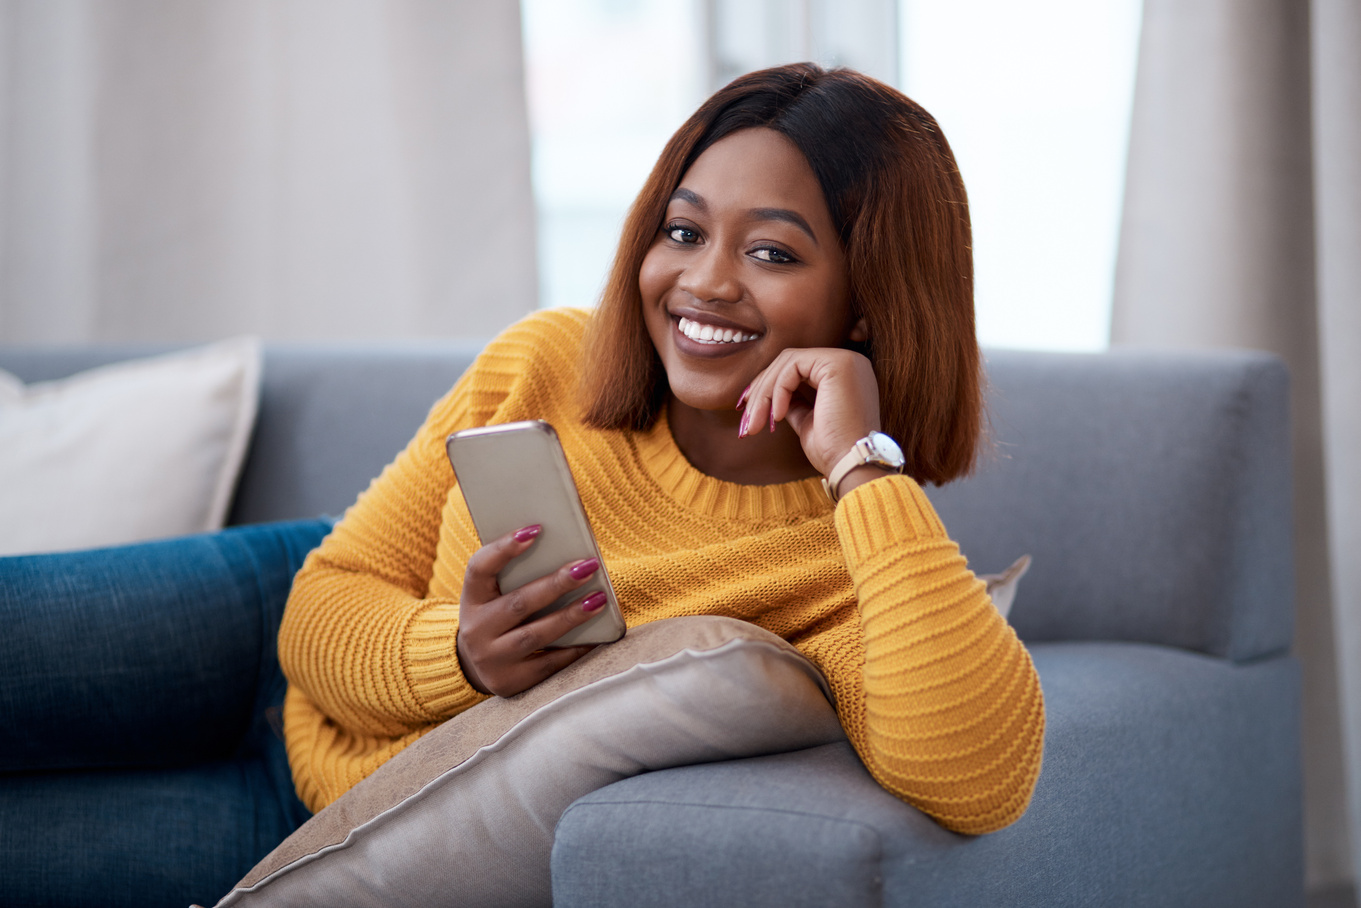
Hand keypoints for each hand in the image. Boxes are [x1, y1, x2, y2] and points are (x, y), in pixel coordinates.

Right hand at [456, 525, 604, 696]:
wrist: (476, 667)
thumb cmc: (497, 617)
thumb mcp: (494, 596)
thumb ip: (517, 576)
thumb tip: (567, 552)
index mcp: (471, 598)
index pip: (480, 568)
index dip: (505, 548)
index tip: (536, 529)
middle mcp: (476, 629)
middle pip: (518, 603)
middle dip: (557, 584)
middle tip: (588, 566)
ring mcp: (491, 659)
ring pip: (536, 634)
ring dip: (571, 616)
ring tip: (599, 599)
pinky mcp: (510, 682)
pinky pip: (548, 663)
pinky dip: (574, 648)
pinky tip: (595, 635)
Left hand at [737, 347, 881, 476]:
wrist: (852, 465)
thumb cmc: (834, 451)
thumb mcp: (808, 422)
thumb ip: (794, 404)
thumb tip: (772, 397)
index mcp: (844, 375)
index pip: (797, 368)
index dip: (768, 386)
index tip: (749, 410)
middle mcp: (848, 362)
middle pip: (789, 362)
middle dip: (761, 390)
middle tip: (746, 420)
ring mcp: (845, 360)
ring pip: (787, 362)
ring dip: (765, 393)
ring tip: (755, 423)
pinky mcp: (837, 364)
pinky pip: (793, 366)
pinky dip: (778, 390)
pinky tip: (777, 417)